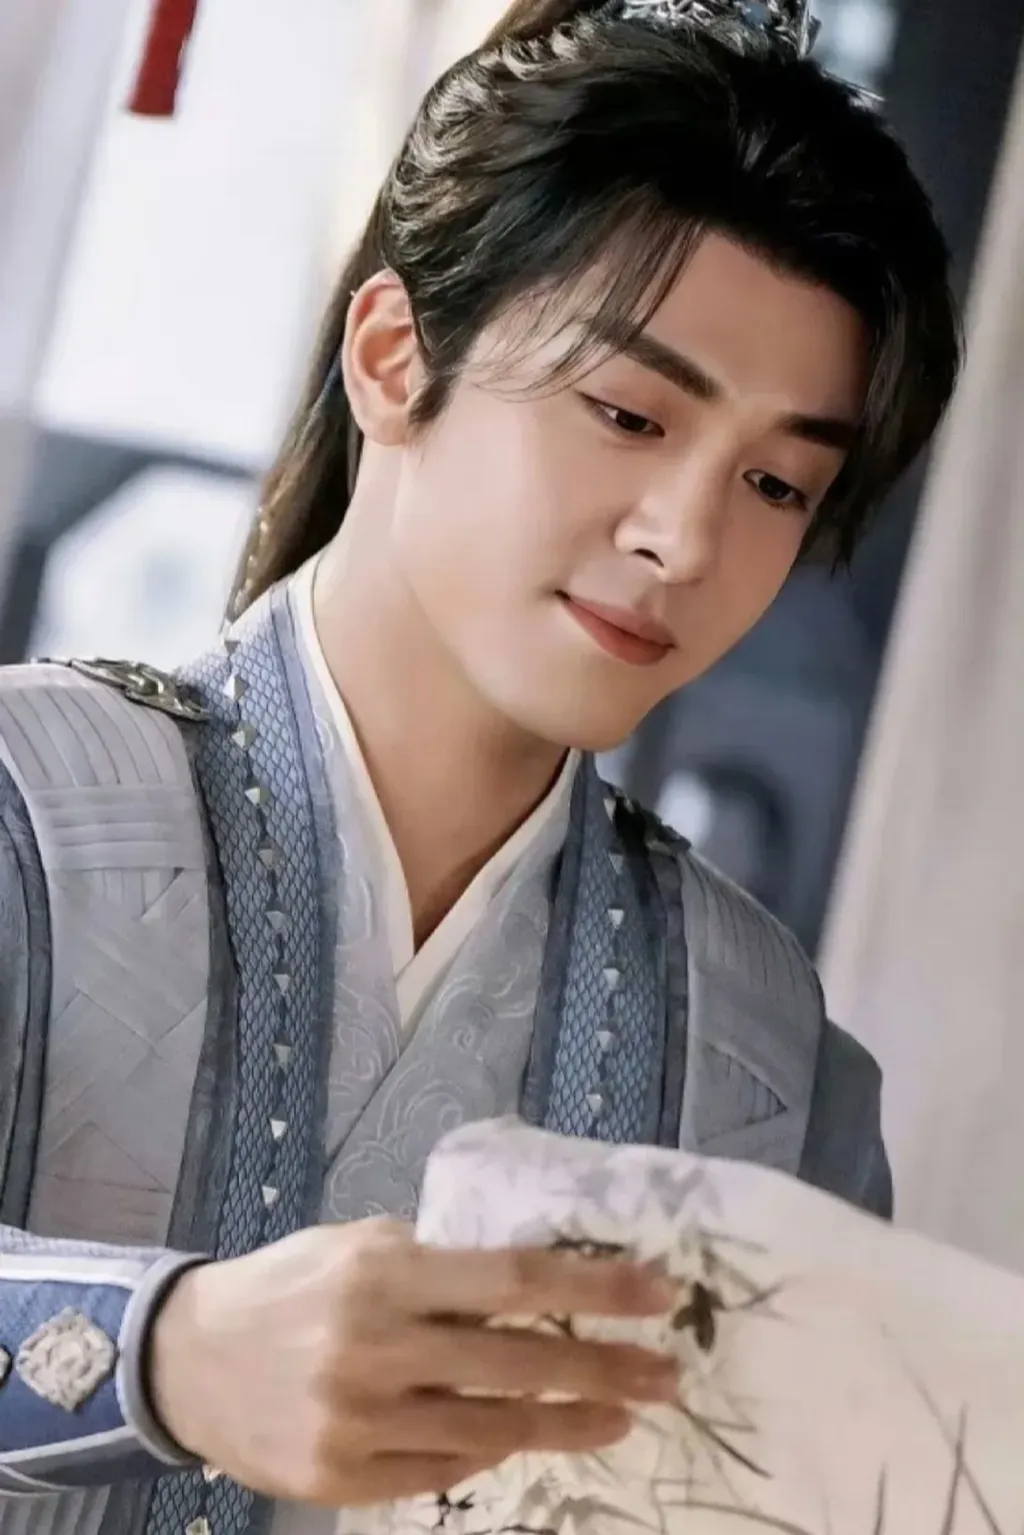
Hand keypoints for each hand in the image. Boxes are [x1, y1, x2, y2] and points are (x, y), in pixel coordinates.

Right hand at [150, 1217, 677, 1507]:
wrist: (190, 1359)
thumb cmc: (290, 1285)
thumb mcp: (358, 1246)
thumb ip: (436, 1264)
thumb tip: (531, 1281)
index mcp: (384, 1272)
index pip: (511, 1280)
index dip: (591, 1289)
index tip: (658, 1295)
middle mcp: (375, 1345)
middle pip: (515, 1364)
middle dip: (604, 1369)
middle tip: (667, 1375)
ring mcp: (358, 1420)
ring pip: (490, 1431)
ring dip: (567, 1424)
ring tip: (623, 1415)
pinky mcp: (343, 1479)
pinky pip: (442, 1471)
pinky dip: (492, 1455)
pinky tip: (533, 1439)